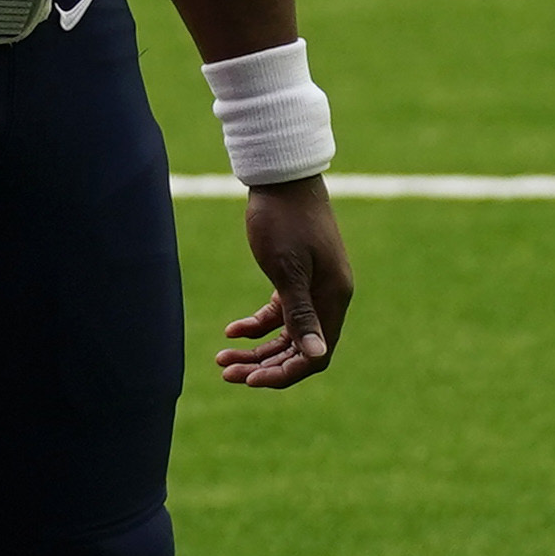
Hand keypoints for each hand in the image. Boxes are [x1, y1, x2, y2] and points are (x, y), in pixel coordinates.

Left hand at [216, 175, 351, 388]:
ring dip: (257, 350)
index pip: (316, 355)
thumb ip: (300, 313)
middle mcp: (329, 297)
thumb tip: (317, 356)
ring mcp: (315, 286)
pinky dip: (257, 324)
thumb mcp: (286, 268)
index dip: (285, 373)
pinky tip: (231, 331)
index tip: (249, 381)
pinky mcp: (298, 275)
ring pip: (287, 333)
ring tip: (221, 360)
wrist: (282, 175)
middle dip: (264, 366)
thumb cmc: (283, 218)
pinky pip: (280, 311)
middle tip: (224, 373)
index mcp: (333, 298)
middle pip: (299, 348)